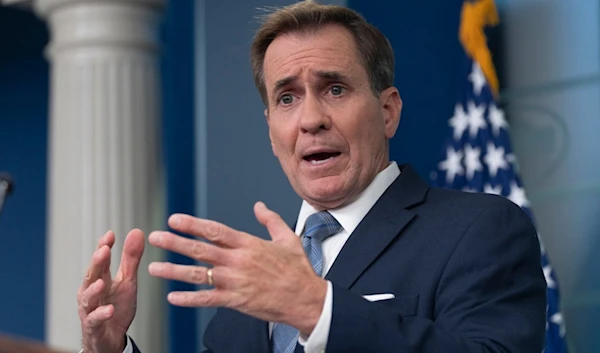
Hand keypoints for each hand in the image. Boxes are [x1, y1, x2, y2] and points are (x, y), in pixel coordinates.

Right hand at [78, 229, 144, 352]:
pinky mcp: (93, 326)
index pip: (101, 260)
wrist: (112, 338)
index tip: (111, 234)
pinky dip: (100, 314)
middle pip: (92, 275)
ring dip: (94, 289)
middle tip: (103, 250)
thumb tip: (137, 231)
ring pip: (88, 297)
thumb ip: (131, 259)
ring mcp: (90, 309)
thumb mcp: (127, 281)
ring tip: (102, 282)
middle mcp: (91, 291)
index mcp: (100, 278)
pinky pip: (94, 320)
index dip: (104, 246)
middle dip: (96, 263)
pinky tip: (108, 309)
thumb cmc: (117, 306)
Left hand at [148, 202, 326, 335]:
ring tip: (154, 268)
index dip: (192, 224)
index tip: (175, 220)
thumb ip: (270, 220)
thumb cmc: (298, 271)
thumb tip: (259, 206)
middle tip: (155, 237)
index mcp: (248, 244)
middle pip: (201, 249)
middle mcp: (238, 261)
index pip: (215, 230)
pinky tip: (173, 297)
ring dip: (174, 271)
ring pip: (199, 274)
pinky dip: (189, 299)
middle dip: (175, 243)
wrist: (306, 299)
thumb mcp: (288, 238)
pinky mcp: (237, 300)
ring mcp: (236, 281)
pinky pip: (208, 299)